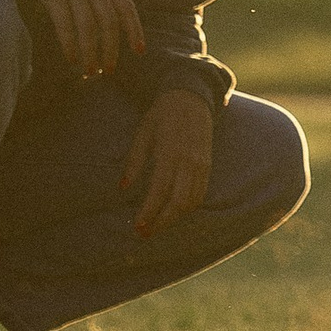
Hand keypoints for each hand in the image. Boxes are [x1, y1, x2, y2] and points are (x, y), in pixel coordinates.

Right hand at [21, 0, 144, 81]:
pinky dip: (70, 44)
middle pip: (109, 21)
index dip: (134, 29)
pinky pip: (65, 24)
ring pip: (88, 26)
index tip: (139, 50)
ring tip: (90, 71)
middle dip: (111, 48)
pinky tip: (71, 58)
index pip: (126, 6)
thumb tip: (114, 16)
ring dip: (91, 52)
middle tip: (109, 70)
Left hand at [122, 84, 215, 234]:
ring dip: (174, 219)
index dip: (149, 212)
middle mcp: (189, 161)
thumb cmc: (162, 114)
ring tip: (156, 225)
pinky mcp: (208, 165)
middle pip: (179, 202)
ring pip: (192, 202)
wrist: (191, 97)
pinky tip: (173, 213)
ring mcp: (201, 164)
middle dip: (162, 222)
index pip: (160, 190)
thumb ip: (134, 161)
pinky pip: (200, 194)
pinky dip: (188, 208)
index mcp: (170, 152)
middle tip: (145, 233)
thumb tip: (122, 188)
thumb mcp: (142, 132)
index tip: (137, 227)